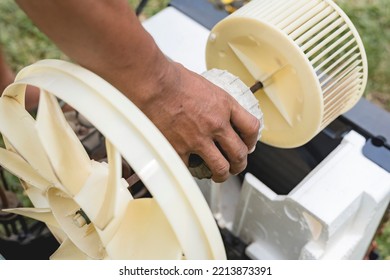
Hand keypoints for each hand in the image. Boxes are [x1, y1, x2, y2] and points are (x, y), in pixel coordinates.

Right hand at [136, 61, 259, 181]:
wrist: (153, 84)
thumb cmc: (172, 78)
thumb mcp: (204, 85)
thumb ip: (211, 100)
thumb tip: (209, 104)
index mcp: (224, 106)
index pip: (251, 128)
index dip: (252, 140)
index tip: (247, 144)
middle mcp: (216, 124)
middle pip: (239, 153)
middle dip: (239, 164)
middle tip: (235, 166)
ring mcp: (199, 139)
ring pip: (220, 167)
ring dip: (222, 174)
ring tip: (217, 175)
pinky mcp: (180, 148)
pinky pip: (189, 168)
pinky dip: (189, 169)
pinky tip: (189, 167)